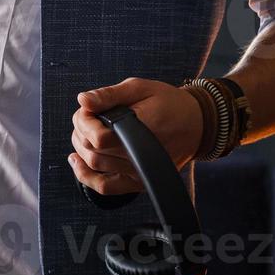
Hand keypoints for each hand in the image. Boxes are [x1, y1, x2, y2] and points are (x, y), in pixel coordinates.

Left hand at [68, 77, 203, 195]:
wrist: (197, 124)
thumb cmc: (169, 103)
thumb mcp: (139, 87)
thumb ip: (109, 94)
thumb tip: (83, 100)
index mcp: (139, 131)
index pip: (97, 136)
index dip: (84, 121)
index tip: (87, 109)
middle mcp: (138, 157)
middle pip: (92, 151)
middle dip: (80, 131)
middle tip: (86, 117)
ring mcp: (138, 173)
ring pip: (95, 167)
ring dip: (81, 149)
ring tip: (83, 133)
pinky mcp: (138, 182)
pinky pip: (106, 187)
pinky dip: (87, 178)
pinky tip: (78, 162)